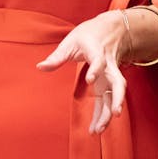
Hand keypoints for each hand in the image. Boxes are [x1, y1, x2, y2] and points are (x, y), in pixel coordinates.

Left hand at [36, 11, 127, 133]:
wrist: (110, 29)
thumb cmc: (88, 35)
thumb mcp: (70, 41)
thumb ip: (56, 56)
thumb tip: (40, 67)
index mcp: (97, 51)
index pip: (99, 61)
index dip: (96, 69)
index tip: (90, 80)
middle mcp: (108, 65)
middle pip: (118, 83)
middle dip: (117, 98)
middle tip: (114, 114)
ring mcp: (111, 75)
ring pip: (116, 94)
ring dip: (110, 112)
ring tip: (99, 129)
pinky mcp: (110, 83)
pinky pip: (110, 99)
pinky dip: (105, 114)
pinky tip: (97, 127)